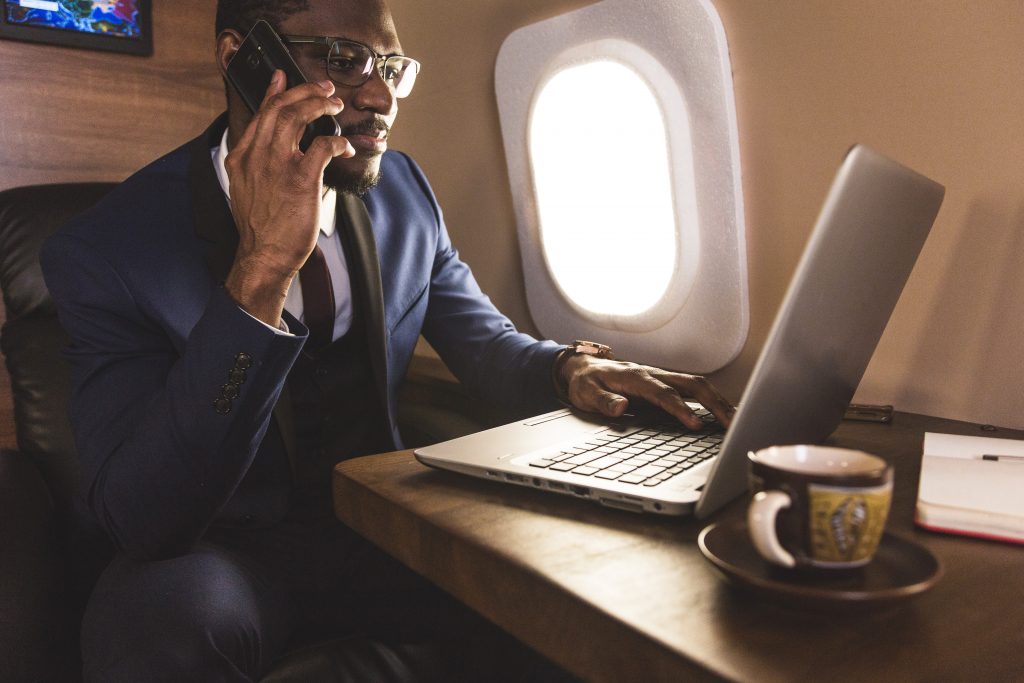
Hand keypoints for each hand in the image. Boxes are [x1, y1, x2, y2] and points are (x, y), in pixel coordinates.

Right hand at [223, 70, 354, 325]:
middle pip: (280, 108)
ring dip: (320, 105)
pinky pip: (323, 146)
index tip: (283, 77)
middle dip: (304, 91)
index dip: (274, 92)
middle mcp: (257, 155)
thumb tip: (274, 152)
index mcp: (242, 156)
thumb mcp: (245, 189)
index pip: (260, 114)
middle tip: (323, 88)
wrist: (263, 256)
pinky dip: (337, 140)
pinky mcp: (301, 179)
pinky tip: (345, 144)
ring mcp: (278, 165)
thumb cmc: (261, 229)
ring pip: (298, 117)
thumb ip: (256, 165)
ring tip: (334, 104)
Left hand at [559, 354, 734, 429]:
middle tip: (731, 424)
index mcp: (635, 378)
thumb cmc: (587, 382)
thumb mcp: (586, 393)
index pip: (663, 394)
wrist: (585, 367)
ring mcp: (662, 376)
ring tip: (735, 420)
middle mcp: (653, 374)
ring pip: (697, 384)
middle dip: (713, 403)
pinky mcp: (666, 381)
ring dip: (718, 400)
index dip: (680, 409)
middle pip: (691, 384)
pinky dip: (711, 398)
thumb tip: (620, 407)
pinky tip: (723, 412)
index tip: (695, 424)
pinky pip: (693, 387)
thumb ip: (602, 401)